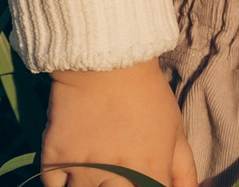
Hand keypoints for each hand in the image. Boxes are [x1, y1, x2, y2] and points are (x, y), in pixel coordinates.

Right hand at [42, 60, 196, 186]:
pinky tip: (75, 172)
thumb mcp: (175, 129)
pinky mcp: (54, 161)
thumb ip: (184, 170)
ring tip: (100, 171)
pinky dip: (63, 184)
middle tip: (120, 173)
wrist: (105, 64)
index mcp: (150, 169)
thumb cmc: (147, 95)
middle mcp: (115, 176)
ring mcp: (82, 171)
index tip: (146, 181)